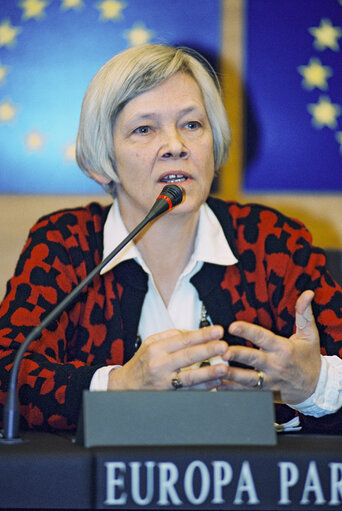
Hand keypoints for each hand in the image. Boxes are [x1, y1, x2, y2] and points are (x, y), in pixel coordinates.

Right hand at [108, 325, 228, 390]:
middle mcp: (159, 364)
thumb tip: (192, 332)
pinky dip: (203, 387)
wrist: (124, 387)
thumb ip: (170, 336)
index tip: (217, 331)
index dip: (202, 335)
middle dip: (207, 350)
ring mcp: (164, 382)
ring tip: (223, 368)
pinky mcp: (167, 395)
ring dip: (208, 372)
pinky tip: (215, 383)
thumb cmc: (141, 363)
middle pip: (187, 356)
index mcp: (156, 348)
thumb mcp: (149, 344)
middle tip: (223, 345)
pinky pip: (188, 391)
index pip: (183, 339)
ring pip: (189, 377)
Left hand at [218, 290, 321, 404]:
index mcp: (283, 348)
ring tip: (217, 369)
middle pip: (253, 359)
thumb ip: (304, 313)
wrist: (316, 388)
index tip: (233, 326)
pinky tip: (218, 386)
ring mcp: (270, 380)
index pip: (263, 337)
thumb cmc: (310, 359)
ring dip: (231, 374)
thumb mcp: (310, 335)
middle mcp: (275, 364)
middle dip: (237, 355)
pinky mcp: (265, 393)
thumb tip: (307, 294)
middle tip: (222, 351)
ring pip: (248, 379)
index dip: (248, 331)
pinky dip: (232, 390)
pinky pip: (247, 392)